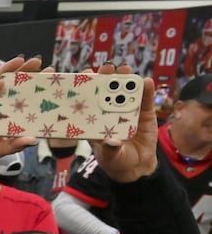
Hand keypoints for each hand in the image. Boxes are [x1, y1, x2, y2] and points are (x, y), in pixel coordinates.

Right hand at [0, 55, 44, 174]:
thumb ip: (14, 145)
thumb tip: (33, 140)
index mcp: (2, 113)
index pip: (19, 95)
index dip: (32, 85)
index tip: (49, 77)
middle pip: (9, 84)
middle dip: (23, 71)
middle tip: (38, 62)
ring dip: (7, 71)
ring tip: (21, 61)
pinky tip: (1, 82)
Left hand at [90, 63, 159, 183]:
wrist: (136, 166)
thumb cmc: (116, 160)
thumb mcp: (110, 157)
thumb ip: (110, 150)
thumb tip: (112, 142)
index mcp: (96, 121)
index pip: (89, 102)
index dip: (87, 88)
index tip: (85, 75)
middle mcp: (110, 112)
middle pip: (107, 92)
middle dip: (106, 78)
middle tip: (107, 67)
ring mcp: (127, 111)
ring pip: (126, 92)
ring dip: (126, 80)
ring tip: (125, 69)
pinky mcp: (144, 113)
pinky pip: (146, 100)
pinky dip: (147, 91)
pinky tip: (147, 82)